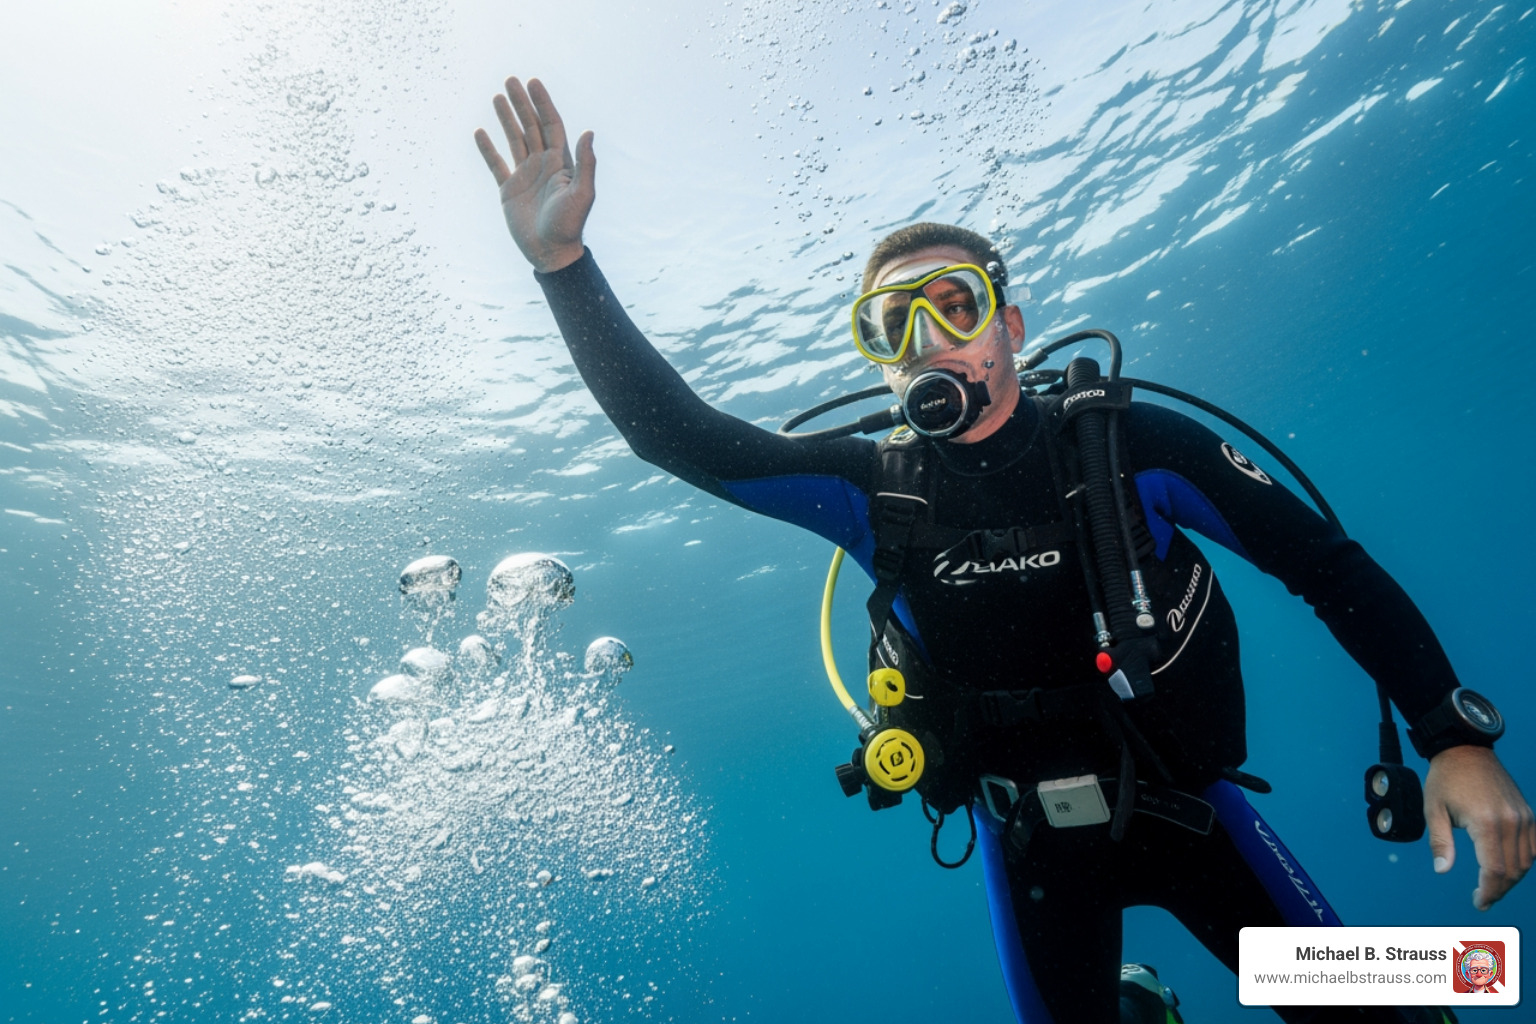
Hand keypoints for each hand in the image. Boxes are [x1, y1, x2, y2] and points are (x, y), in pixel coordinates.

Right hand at [473, 77, 594, 272]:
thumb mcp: (582, 194)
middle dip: (521, 103)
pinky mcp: (509, 190)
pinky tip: (480, 132)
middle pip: (531, 126)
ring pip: (514, 139)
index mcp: (561, 162)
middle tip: (510, 80)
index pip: (551, 124)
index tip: (533, 83)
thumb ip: (586, 163)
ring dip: (506, 118)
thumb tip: (588, 131)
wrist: (551, 253)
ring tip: (497, 97)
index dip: (542, 103)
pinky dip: (487, 149)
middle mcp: (542, 164)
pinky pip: (496, 164)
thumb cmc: (570, 226)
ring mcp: (525, 176)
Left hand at [1423, 745, 1534, 909]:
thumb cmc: (1446, 778)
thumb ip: (1440, 842)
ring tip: (1492, 887)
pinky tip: (1508, 869)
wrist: (1465, 749)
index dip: (1488, 891)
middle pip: (1513, 870)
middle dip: (1499, 890)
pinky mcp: (1527, 813)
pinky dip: (1524, 862)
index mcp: (1486, 822)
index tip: (1479, 902)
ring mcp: (1523, 817)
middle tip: (1484, 899)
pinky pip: (1533, 846)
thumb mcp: (1433, 809)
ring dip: (1511, 879)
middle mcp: (1511, 821)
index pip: (1494, 869)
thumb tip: (1442, 870)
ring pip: (1526, 861)